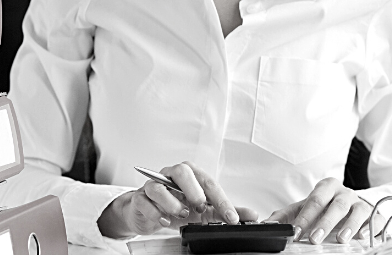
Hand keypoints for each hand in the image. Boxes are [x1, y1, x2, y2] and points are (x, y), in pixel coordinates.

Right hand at [97, 161, 258, 237]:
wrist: (148, 213)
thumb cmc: (177, 206)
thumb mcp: (204, 211)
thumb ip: (226, 211)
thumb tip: (251, 214)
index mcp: (191, 175)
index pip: (209, 182)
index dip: (222, 200)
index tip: (232, 217)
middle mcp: (171, 176)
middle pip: (182, 171)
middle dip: (194, 190)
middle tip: (200, 207)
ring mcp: (154, 185)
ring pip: (160, 186)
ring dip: (172, 202)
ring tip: (181, 214)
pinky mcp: (140, 197)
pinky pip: (145, 200)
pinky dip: (156, 212)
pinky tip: (164, 220)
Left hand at [264, 177, 384, 244]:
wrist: (350, 204)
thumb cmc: (324, 207)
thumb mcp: (303, 208)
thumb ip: (285, 216)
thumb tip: (266, 225)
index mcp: (327, 187)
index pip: (315, 200)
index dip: (305, 217)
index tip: (295, 232)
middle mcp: (345, 193)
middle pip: (336, 205)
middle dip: (324, 222)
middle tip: (314, 238)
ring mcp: (360, 203)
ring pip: (357, 210)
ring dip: (349, 225)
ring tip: (340, 240)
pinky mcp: (373, 214)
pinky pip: (375, 218)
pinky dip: (370, 227)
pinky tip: (362, 236)